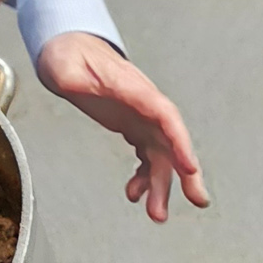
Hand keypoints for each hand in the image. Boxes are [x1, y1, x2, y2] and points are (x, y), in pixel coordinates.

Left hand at [36, 31, 206, 221]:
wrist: (68, 48)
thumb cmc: (68, 54)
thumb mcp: (64, 65)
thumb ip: (72, 77)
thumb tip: (74, 85)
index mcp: (134, 89)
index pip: (165, 116)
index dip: (180, 142)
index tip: (190, 167)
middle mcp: (144, 104)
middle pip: (171, 140)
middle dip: (185, 171)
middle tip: (198, 200)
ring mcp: (140, 115)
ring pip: (160, 154)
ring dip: (161, 184)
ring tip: (156, 214)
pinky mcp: (132, 124)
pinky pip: (147, 154)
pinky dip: (145, 176)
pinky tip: (135, 193)